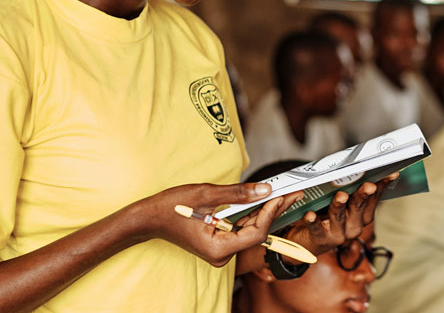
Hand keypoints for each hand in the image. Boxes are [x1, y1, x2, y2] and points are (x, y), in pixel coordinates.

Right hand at [138, 182, 301, 266]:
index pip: (256, 233)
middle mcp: (222, 255)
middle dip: (275, 210)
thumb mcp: (206, 194)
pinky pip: (241, 229)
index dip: (270, 213)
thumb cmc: (171, 207)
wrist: (148, 218)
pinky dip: (252, 214)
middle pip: (257, 232)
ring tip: (286, 193)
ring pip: (251, 230)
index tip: (281, 194)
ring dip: (266, 211)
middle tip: (295, 192)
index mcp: (218, 249)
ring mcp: (221, 250)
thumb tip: (265, 189)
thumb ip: (238, 194)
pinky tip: (266, 200)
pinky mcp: (219, 242)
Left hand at [282, 173, 397, 259]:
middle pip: (358, 208)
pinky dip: (313, 221)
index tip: (390, 174)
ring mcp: (338, 234)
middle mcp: (353, 227)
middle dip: (363, 195)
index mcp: (362, 217)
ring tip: (341, 195)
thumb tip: (361, 168)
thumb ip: (351, 190)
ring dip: (340, 205)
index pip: (373, 200)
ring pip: (339, 217)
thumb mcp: (342, 204)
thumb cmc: (326, 216)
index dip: (381, 187)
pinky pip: (316, 229)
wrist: (309, 241)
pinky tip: (310, 214)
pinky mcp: (320, 238)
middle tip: (368, 185)